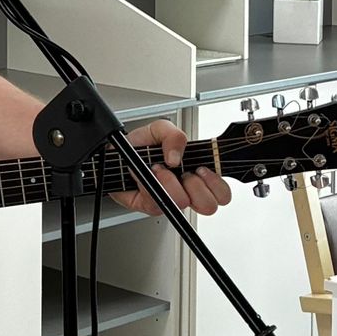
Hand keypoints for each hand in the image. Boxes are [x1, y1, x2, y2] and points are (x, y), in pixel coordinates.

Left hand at [109, 120, 231, 216]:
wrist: (114, 154)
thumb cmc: (140, 145)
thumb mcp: (160, 130)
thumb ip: (174, 135)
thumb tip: (177, 157)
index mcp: (196, 174)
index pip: (222, 193)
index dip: (216, 184)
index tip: (201, 169)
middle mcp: (185, 190)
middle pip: (209, 206)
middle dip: (195, 185)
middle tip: (183, 172)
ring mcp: (169, 200)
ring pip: (183, 205)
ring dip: (171, 184)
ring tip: (159, 170)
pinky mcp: (150, 205)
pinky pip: (156, 203)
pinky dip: (149, 184)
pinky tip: (144, 175)